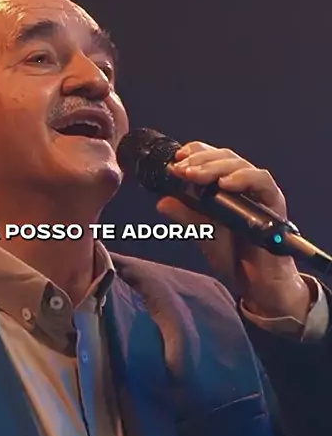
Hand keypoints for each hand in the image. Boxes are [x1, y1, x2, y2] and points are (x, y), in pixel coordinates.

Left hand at [156, 141, 311, 321]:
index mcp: (224, 186)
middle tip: (181, 169)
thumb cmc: (233, 255)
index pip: (211, 157)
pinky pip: (261, 180)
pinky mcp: (273, 201)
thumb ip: (185, 217)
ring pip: (239, 164)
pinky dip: (243, 178)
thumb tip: (162, 202)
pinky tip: (225, 184)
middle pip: (223, 156)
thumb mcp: (202, 235)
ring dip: (215, 166)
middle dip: (200, 159)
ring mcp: (258, 191)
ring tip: (195, 175)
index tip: (176, 159)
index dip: (194, 152)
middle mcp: (242, 183)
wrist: (256, 282)